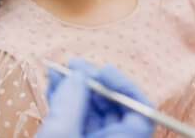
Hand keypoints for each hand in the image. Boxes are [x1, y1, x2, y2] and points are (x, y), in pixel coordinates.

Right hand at [36, 58, 153, 137]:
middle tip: (74, 64)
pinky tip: (53, 83)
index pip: (141, 114)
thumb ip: (71, 102)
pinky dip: (64, 99)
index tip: (103, 70)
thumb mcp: (61, 133)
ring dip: (74, 86)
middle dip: (94, 82)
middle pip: (114, 108)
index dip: (125, 88)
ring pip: (91, 111)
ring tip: (57, 70)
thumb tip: (78, 75)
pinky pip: (76, 118)